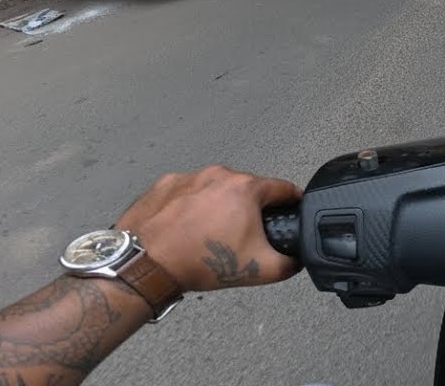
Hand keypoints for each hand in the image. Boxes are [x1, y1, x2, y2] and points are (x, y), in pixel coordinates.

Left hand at [115, 165, 301, 291]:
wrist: (147, 265)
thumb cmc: (199, 262)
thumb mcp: (259, 270)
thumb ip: (290, 263)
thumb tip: (296, 258)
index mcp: (245, 188)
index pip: (283, 188)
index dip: (293, 201)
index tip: (293, 209)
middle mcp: (218, 174)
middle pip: (247, 189)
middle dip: (249, 210)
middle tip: (241, 236)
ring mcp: (189, 176)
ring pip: (215, 190)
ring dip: (218, 207)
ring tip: (209, 235)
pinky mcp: (164, 184)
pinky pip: (187, 192)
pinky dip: (190, 207)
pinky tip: (185, 228)